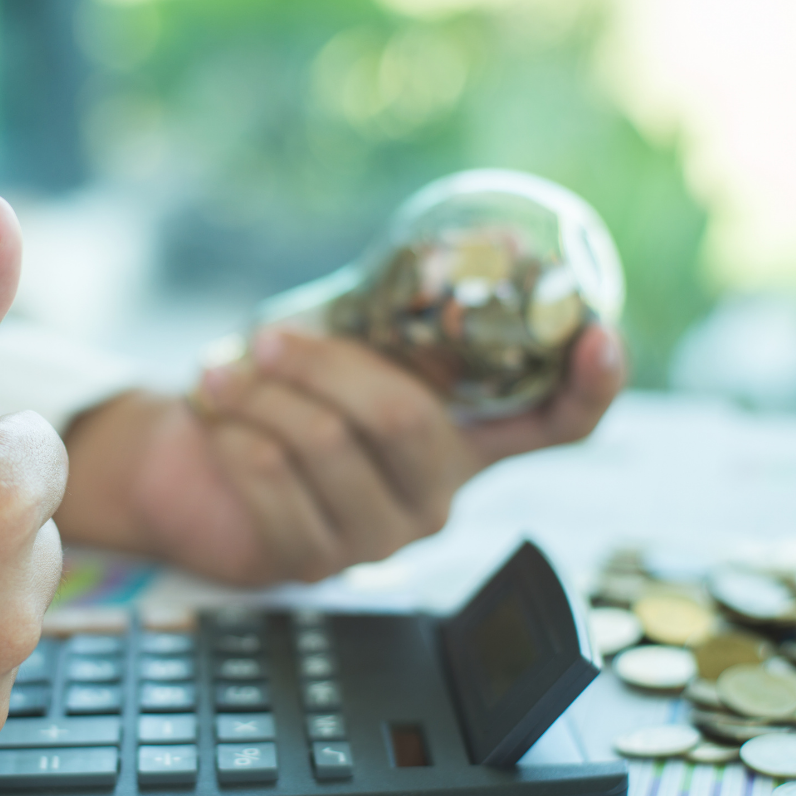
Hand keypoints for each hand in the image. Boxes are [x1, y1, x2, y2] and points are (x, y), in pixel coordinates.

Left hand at [56, 325, 622, 585]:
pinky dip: (232, 436)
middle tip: (269, 335)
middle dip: (325, 365)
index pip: (559, 425)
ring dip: (260, 395)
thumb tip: (476, 235)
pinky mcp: (314, 561)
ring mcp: (380, 537)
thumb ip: (396, 308)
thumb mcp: (347, 346)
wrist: (197, 465)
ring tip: (220, 372)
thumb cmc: (286, 395)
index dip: (591, 385)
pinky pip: (273, 482)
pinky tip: (215, 419)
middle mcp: (437, 495)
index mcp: (466, 439)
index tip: (599, 336)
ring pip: (324, 445)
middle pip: (403, 421)